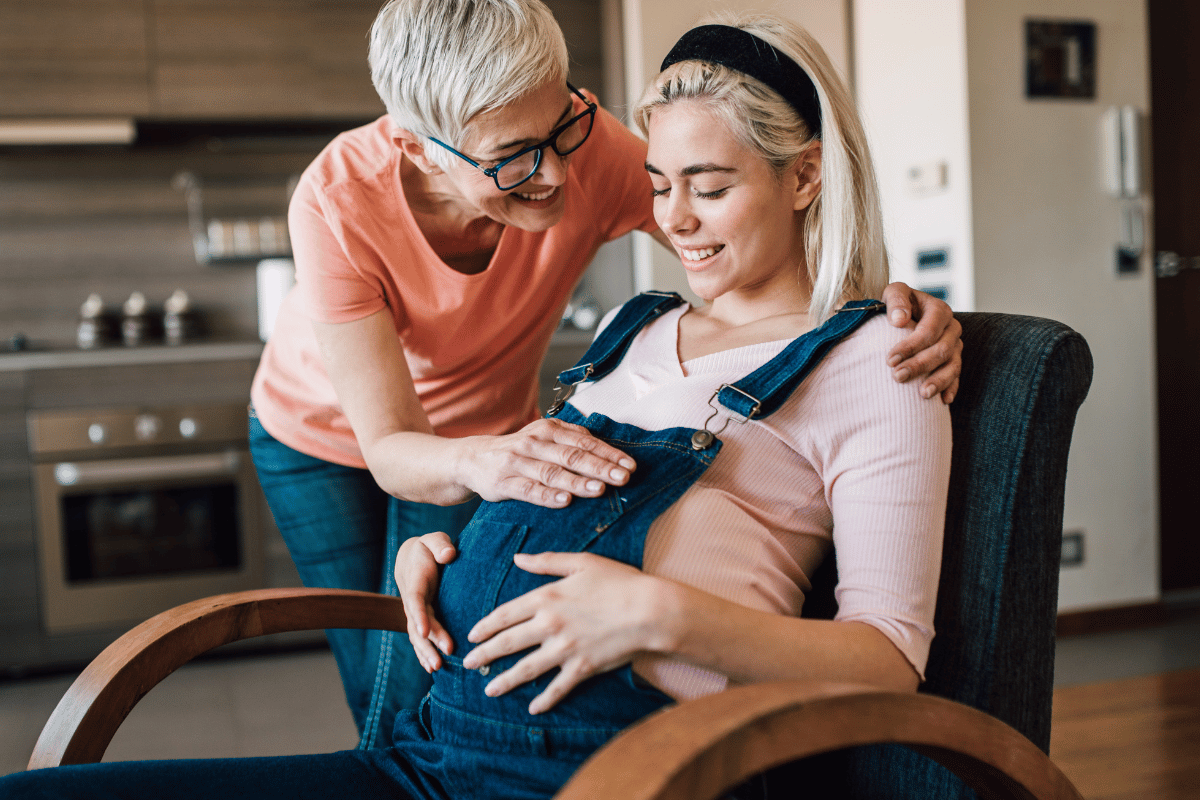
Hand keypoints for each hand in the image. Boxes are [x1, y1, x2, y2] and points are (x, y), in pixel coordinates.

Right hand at [394, 531, 457, 672]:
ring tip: (437, 669)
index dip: (420, 616)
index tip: (425, 632)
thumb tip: (448, 554)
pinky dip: (424, 654)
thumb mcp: (434, 540)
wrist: (414, 556)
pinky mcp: (421, 619)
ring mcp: (415, 612)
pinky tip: (432, 669)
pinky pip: (421, 638)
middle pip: (417, 624)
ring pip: (417, 636)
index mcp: (415, 582)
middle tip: (440, 659)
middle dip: (428, 643)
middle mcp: (412, 600)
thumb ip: (440, 545)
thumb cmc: (429, 548)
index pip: (416, 601)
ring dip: (426, 653)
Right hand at [462, 418, 635, 507]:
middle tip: (622, 478)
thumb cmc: (518, 451)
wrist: (473, 459)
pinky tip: (565, 501)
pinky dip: (547, 496)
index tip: (630, 465)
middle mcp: (534, 443)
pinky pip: (529, 490)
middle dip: (600, 467)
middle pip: (572, 456)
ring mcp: (518, 462)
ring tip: (599, 490)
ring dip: (577, 482)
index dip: (608, 453)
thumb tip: (604, 445)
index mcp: (549, 430)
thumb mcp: (543, 436)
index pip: (585, 441)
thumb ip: (571, 439)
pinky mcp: (504, 483)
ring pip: (552, 472)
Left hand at [462, 552, 663, 713]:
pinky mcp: (582, 667)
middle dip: (485, 655)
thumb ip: (546, 562)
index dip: (486, 626)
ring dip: (505, 680)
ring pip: (526, 669)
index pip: (506, 614)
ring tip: (488, 690)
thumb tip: (518, 558)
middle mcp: (550, 624)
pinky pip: (558, 688)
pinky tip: (533, 708)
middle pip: (508, 643)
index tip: (472, 635)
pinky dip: (545, 700)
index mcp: (546, 597)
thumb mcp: (581, 562)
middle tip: (468, 664)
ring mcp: (565, 649)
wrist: (650, 610)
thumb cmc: (619, 581)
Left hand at [881, 282, 962, 402]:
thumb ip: (896, 300)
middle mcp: (951, 327)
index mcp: (939, 310)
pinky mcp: (954, 360)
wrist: (905, 314)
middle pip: (942, 350)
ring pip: (953, 365)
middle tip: (898, 377)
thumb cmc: (898, 304)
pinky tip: (943, 401)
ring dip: (938, 380)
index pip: (929, 330)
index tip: (890, 359)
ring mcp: (955, 345)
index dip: (911, 346)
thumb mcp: (894, 293)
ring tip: (922, 394)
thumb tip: (899, 320)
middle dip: (920, 365)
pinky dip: (951, 388)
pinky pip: (956, 376)